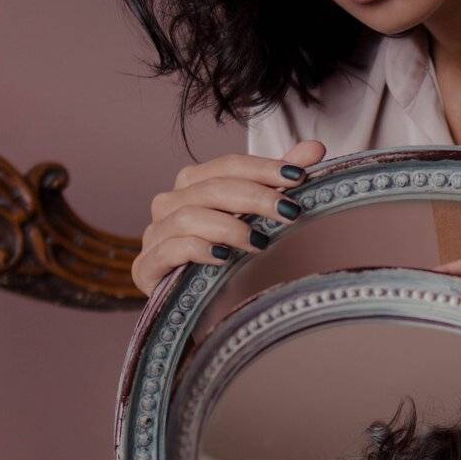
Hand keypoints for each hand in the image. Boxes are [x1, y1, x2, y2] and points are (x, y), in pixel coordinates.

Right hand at [131, 139, 326, 297]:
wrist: (201, 311)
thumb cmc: (230, 258)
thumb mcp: (258, 218)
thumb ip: (279, 183)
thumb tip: (314, 148)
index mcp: (193, 184)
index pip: (227, 166)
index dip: (263, 168)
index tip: (298, 177)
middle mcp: (169, 204)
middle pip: (210, 188)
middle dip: (255, 197)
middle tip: (290, 211)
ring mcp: (154, 235)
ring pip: (187, 216)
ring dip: (228, 225)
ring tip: (260, 241)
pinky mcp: (146, 267)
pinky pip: (169, 250)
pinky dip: (198, 249)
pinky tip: (223, 257)